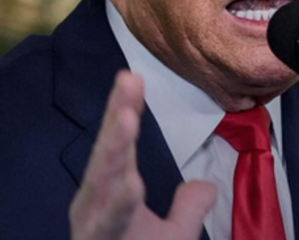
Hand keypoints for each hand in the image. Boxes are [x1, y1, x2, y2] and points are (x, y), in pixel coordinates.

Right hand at [69, 71, 216, 239]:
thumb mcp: (170, 239)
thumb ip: (186, 210)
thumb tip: (205, 184)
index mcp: (107, 196)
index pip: (118, 146)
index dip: (123, 109)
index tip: (132, 76)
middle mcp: (94, 208)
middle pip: (105, 156)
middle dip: (115, 119)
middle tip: (127, 83)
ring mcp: (93, 229)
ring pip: (101, 187)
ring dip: (113, 153)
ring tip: (126, 121)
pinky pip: (107, 226)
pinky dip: (118, 205)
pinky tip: (131, 184)